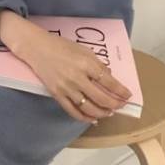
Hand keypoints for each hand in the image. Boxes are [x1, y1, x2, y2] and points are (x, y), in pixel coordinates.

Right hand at [13, 22, 132, 123]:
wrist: (37, 48)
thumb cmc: (60, 46)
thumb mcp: (83, 50)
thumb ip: (97, 64)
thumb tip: (109, 76)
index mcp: (86, 64)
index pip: (109, 82)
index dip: (120, 91)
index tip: (127, 95)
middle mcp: (78, 78)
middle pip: (101, 98)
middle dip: (115, 104)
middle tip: (121, 105)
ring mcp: (67, 88)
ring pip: (89, 108)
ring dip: (102, 113)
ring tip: (109, 112)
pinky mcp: (57, 94)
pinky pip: (73, 111)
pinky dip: (84, 117)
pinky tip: (92, 119)